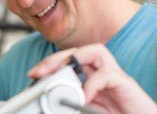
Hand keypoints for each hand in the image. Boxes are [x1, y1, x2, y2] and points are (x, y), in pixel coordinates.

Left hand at [28, 44, 156, 113]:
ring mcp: (116, 76)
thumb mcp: (86, 110)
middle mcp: (102, 73)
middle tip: (38, 72)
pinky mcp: (126, 84)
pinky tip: (83, 96)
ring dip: (74, 60)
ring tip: (58, 75)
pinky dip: (92, 83)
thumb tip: (49, 104)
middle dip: (54, 59)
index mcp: (91, 79)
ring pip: (96, 51)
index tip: (33, 74)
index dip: (50, 64)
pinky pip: (107, 74)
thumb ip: (71, 104)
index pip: (69, 61)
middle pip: (78, 52)